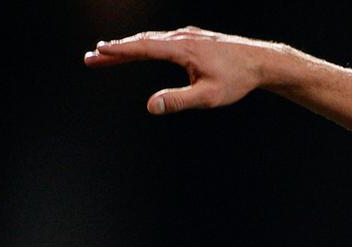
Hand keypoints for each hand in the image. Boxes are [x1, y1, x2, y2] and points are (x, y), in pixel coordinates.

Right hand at [84, 27, 276, 114]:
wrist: (261, 61)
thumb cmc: (237, 80)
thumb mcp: (208, 97)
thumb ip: (179, 101)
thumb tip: (151, 107)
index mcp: (181, 49)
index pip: (142, 48)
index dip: (118, 51)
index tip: (96, 52)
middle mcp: (182, 37)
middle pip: (141, 42)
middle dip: (115, 50)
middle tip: (90, 57)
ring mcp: (188, 35)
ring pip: (152, 39)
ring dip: (129, 47)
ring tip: (108, 54)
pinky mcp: (195, 38)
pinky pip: (163, 40)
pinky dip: (146, 44)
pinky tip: (142, 49)